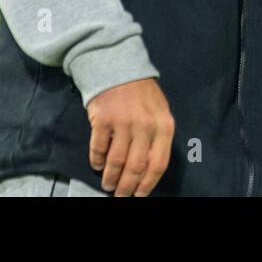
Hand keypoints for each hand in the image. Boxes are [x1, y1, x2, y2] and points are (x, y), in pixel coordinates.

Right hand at [87, 78, 173, 196]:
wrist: (118, 66)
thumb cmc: (141, 93)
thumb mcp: (160, 111)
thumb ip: (158, 136)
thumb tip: (149, 169)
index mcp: (164, 125)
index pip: (159, 163)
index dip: (148, 184)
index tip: (139, 195)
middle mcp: (145, 125)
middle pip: (136, 167)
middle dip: (127, 187)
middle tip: (120, 196)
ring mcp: (123, 122)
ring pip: (117, 161)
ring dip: (111, 178)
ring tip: (108, 185)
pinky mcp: (103, 119)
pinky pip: (99, 148)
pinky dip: (97, 160)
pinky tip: (97, 165)